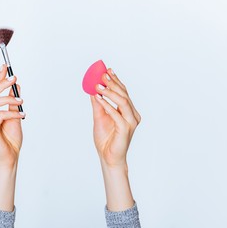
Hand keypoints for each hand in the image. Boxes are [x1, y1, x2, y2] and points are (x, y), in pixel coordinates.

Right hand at [0, 64, 24, 167]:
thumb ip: (13, 103)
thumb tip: (16, 86)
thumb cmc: (10, 140)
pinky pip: (0, 115)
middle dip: (1, 83)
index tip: (5, 67)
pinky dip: (12, 112)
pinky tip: (22, 115)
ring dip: (7, 97)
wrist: (10, 158)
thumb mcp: (15, 117)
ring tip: (21, 100)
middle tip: (14, 78)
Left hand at [90, 68, 140, 210]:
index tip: (107, 70)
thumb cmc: (106, 139)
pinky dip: (107, 105)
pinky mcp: (126, 129)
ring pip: (123, 101)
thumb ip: (98, 104)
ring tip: (99, 85)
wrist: (107, 157)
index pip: (123, 93)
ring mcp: (131, 122)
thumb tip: (93, 89)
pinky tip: (98, 98)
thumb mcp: (99, 117)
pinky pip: (116, 114)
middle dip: (113, 83)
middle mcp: (132, 115)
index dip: (116, 80)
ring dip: (110, 92)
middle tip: (102, 74)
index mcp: (129, 112)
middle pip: (124, 94)